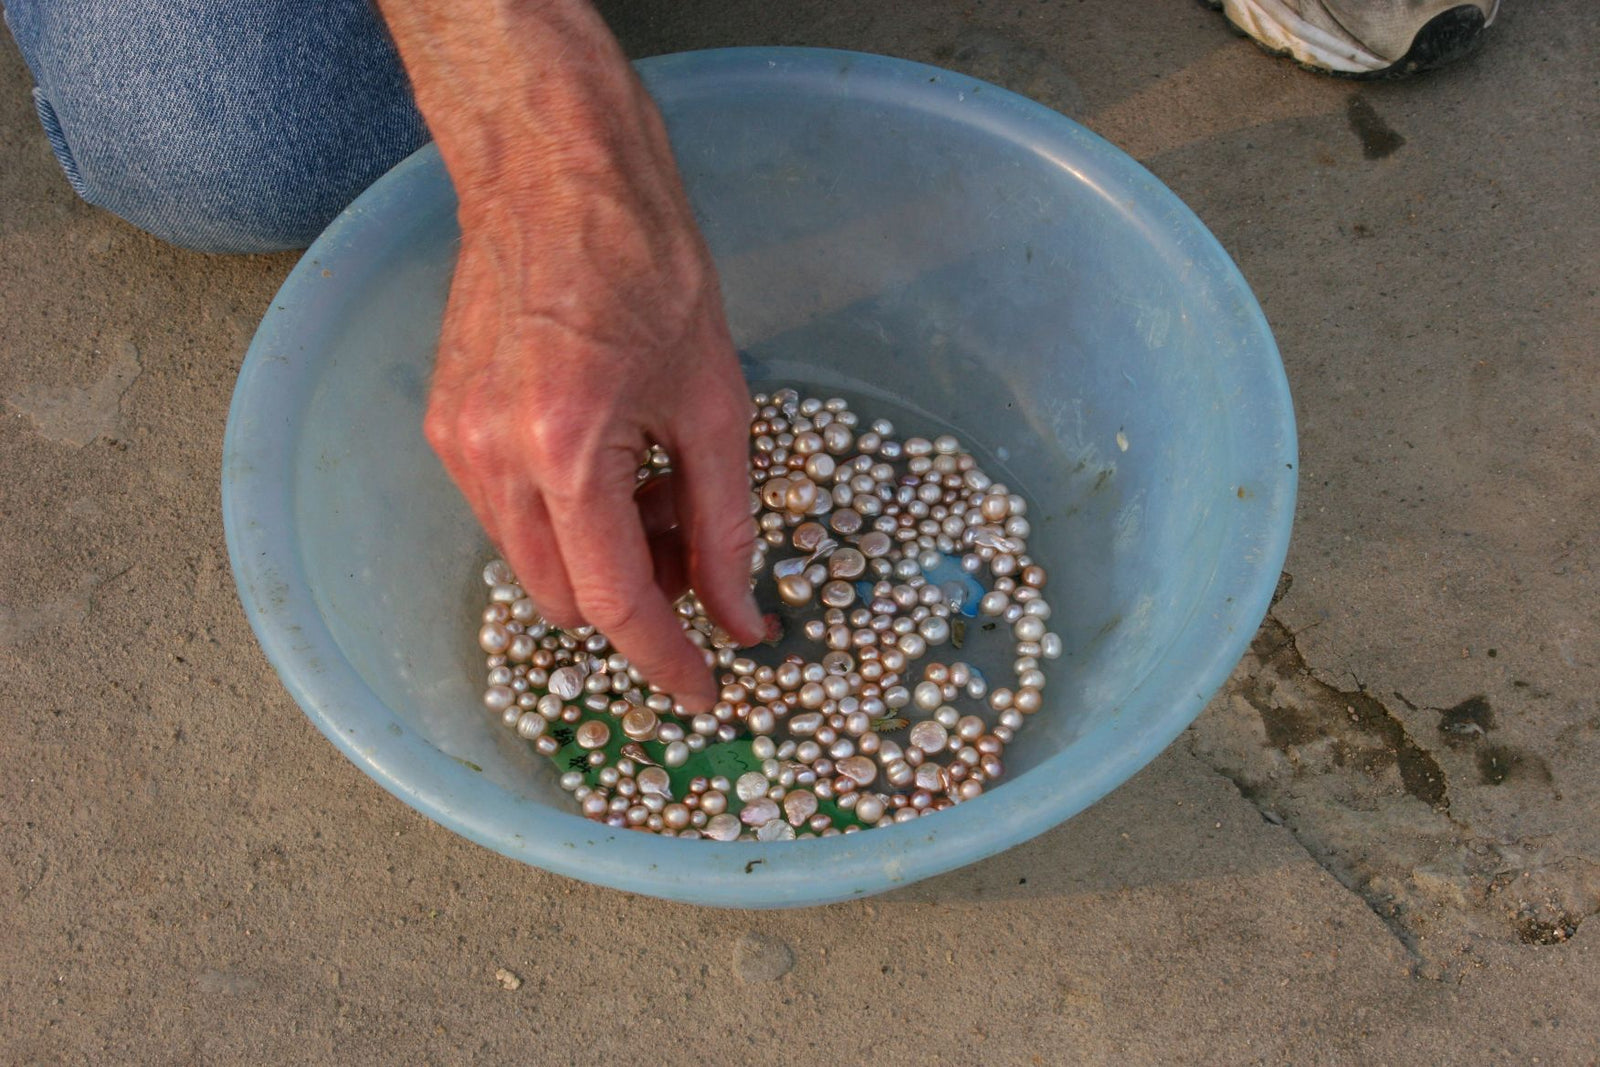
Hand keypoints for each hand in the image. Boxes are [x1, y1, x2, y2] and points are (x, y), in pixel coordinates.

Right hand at [378, 0, 764, 707]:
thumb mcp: (718, 402)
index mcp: (568, 451)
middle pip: (566, 601)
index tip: (708, 688)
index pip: (617, 604)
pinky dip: (565, 518)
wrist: (554, 173)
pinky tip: (612, 460)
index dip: (668, 660)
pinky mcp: (444, 425)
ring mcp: (456, 444)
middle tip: (700, 551)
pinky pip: (507, 516)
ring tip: (658, 484)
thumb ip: (728, 526)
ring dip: (601, 558)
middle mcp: (492, 459)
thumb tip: (740, 620)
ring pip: (534, 564)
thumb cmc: (650, 267)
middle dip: (640, 600)